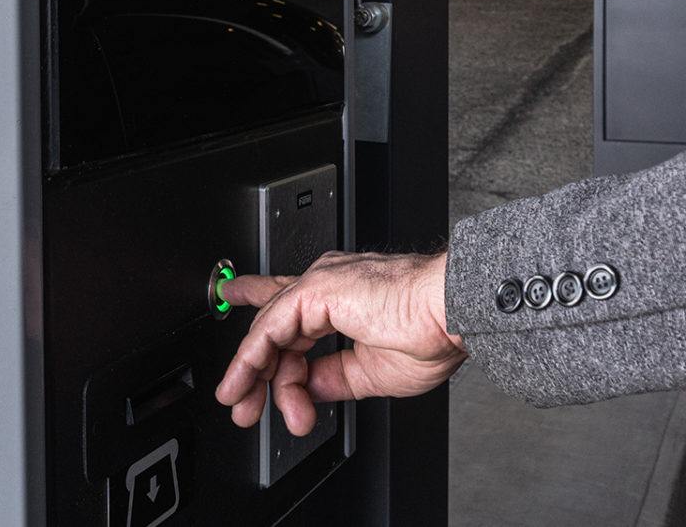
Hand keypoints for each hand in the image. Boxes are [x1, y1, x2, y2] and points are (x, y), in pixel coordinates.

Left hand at [215, 251, 465, 435]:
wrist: (451, 314)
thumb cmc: (433, 333)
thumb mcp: (370, 371)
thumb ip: (331, 377)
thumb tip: (306, 389)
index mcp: (343, 298)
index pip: (290, 312)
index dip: (263, 335)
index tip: (243, 358)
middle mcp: (326, 286)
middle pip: (273, 328)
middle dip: (255, 373)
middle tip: (244, 407)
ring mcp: (318, 285)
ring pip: (267, 331)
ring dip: (253, 376)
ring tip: (247, 408)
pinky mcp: (313, 291)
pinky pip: (270, 329)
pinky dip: (253, 359)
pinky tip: (244, 381)